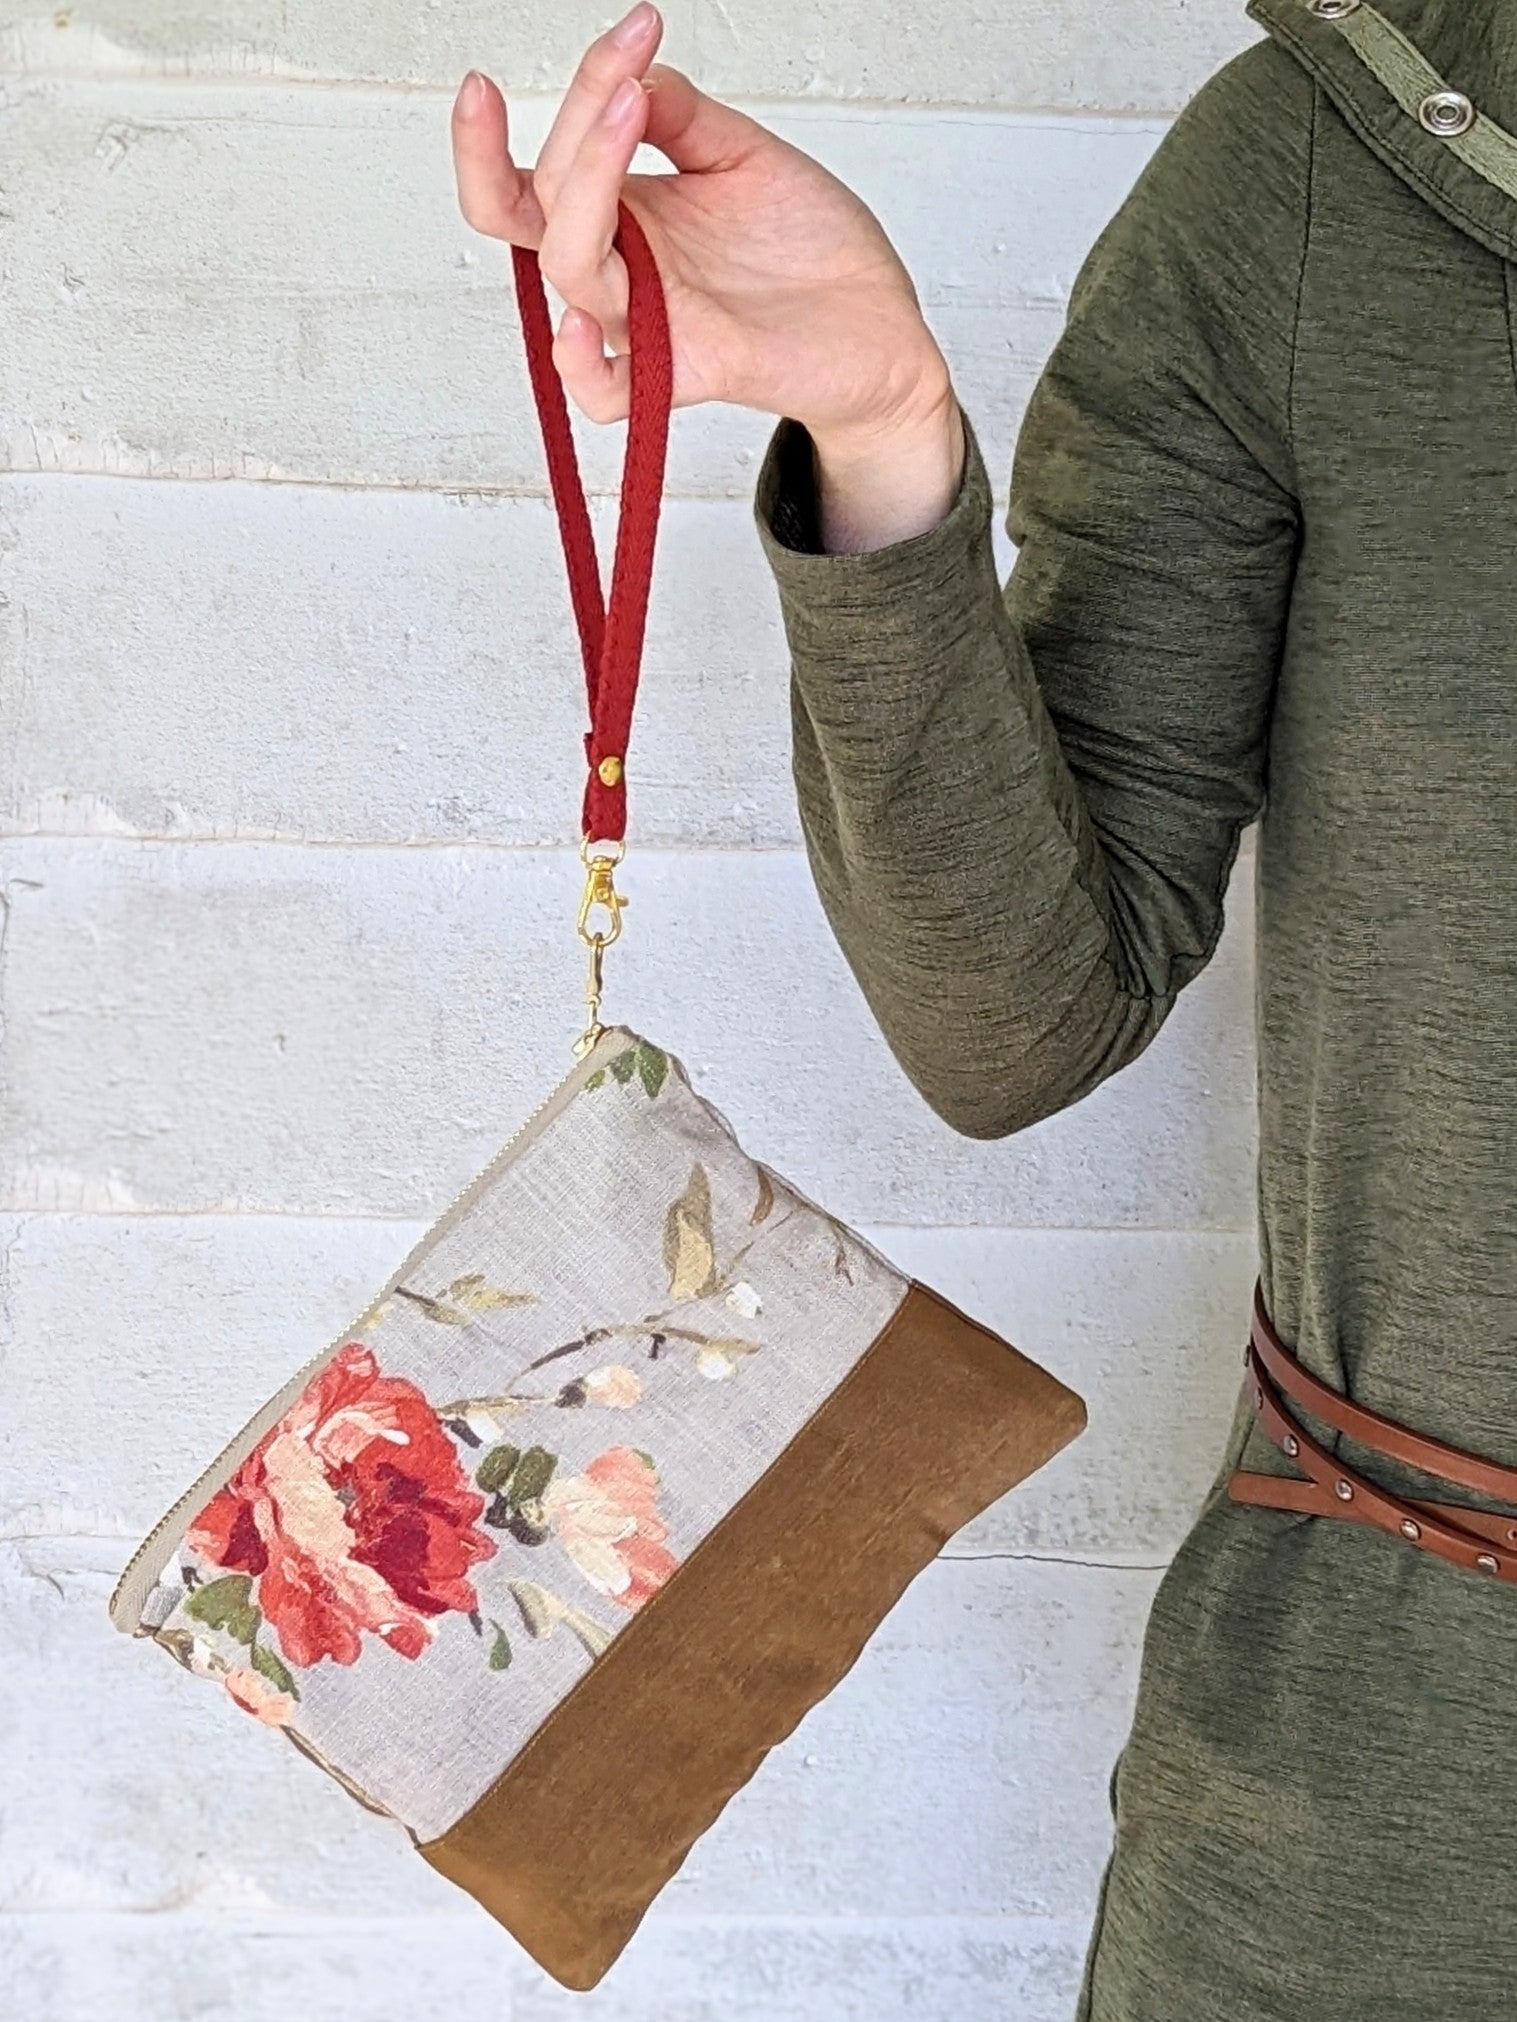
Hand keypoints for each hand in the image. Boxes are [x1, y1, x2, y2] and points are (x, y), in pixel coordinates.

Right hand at [450, 2, 954, 448]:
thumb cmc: (813, 252)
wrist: (876, 326)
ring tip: (625, 116)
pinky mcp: (689, 370)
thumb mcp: (746, 156)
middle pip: (541, 207)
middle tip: (621, 77)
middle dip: (571, 130)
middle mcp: (628, 268)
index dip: (568, 99)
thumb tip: (634, 75)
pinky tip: (578, 324)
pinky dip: (580, 366)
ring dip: (585, 189)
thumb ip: (684, 116)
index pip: (551, 165)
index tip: (632, 33)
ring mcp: (652, 320)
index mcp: (631, 216)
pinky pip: (606, 394)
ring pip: (572, 269)